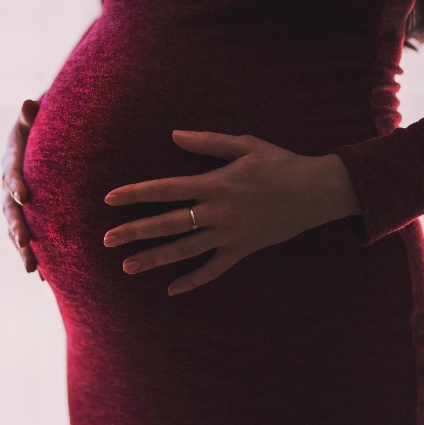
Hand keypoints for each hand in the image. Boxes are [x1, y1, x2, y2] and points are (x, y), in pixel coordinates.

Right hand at [2, 99, 44, 279]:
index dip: (15, 184)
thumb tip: (29, 102)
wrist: (43, 138)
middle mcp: (8, 186)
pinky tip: (45, 277)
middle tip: (25, 242)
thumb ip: (32, 114)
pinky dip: (35, 256)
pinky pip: (28, 238)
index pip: (11, 173)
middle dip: (17, 226)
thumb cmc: (42, 125)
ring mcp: (15, 204)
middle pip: (9, 209)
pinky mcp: (27, 216)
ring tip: (33, 269)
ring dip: (23, 250)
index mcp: (11, 160)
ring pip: (15, 229)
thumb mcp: (36, 116)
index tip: (24, 196)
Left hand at [103, 131, 359, 295]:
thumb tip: (173, 135)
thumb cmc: (280, 163)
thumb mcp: (244, 144)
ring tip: (127, 266)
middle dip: (135, 231)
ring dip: (155, 259)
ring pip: (185, 250)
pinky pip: (214, 270)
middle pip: (167, 224)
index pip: (165, 189)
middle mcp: (217, 212)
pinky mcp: (243, 250)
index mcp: (214, 184)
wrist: (317, 191)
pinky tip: (172, 290)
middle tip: (106, 240)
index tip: (109, 199)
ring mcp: (230, 234)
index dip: (135, 194)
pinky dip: (193, 281)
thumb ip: (207, 142)